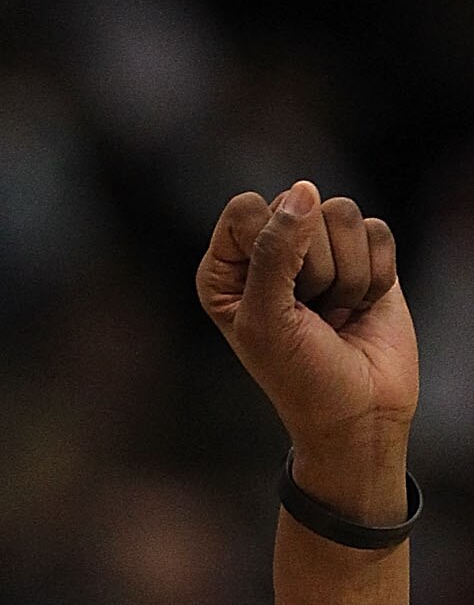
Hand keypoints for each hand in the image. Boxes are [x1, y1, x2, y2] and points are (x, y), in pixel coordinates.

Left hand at [197, 182, 417, 519]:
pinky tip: (360, 308)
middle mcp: (268, 252)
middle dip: (312, 266)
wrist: (360, 413)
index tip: (275, 297)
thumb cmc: (301, 378)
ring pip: (342, 213)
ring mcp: (320, 250)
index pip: (246, 209)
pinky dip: (374, 276)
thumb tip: (304, 191)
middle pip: (298, 205)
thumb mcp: (267, 321)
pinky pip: (377, 231)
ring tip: (333, 314)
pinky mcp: (365, 254)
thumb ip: (274, 252)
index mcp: (226, 269)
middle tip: (308, 315)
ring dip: (346, 275)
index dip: (269, 246)